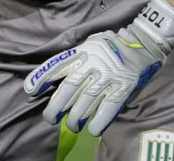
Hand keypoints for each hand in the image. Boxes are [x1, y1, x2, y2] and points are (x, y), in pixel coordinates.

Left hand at [23, 0, 173, 136]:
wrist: (143, 43)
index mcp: (83, 50)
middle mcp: (94, 62)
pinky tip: (91, 130)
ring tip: (71, 125)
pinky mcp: (124, 86)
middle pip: (71, 87)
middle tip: (50, 118)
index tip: (30, 90)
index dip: (42, 77)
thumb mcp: (90, 43)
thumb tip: (55, 77)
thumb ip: (75, 57)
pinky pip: (109, 107)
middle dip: (56, 105)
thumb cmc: (111, 45)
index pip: (58, 64)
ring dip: (76, 116)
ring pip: (87, 100)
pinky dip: (99, 120)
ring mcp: (110, 75)